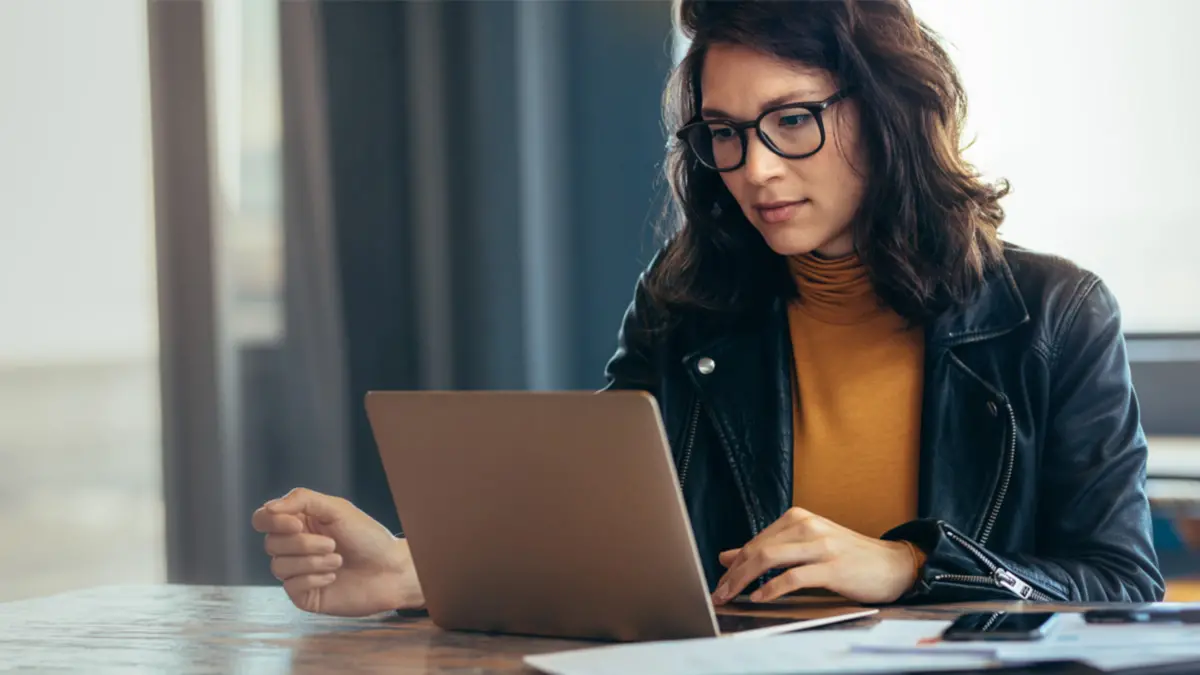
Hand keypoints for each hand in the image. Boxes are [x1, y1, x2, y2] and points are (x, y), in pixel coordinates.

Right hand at [251, 487, 423, 616]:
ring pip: (278, 566)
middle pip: (271, 543)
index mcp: (299, 522)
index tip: (297, 524)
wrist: (391, 570)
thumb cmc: (368, 537)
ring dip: (312, 562)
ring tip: (338, 560)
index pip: (263, 519)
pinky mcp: (304, 594)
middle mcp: (294, 547)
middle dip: (303, 544)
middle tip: (333, 544)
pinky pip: (291, 586)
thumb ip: (302, 500)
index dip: (273, 521)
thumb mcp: (337, 509)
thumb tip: (269, 508)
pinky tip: (334, 577)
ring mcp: (297, 572)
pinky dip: (314, 579)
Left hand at [712, 507, 919, 604]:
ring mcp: (821, 545)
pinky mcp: (833, 566)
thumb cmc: (848, 557)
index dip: (734, 564)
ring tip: (732, 596)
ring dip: (745, 580)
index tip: (719, 582)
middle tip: (718, 593)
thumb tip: (727, 557)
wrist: (893, 564)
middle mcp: (807, 526)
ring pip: (770, 559)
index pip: (756, 541)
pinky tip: (760, 598)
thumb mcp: (805, 547)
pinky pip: (794, 577)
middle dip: (733, 574)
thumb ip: (769, 549)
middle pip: (758, 549)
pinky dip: (772, 588)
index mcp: (798, 518)